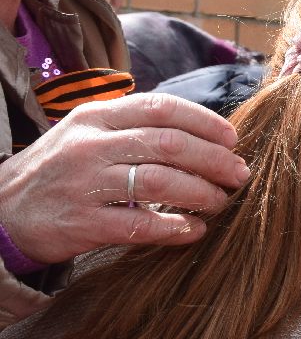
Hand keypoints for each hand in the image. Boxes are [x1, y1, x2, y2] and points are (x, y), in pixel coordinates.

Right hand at [0, 93, 247, 265]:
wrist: (0, 211)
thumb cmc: (58, 170)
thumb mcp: (86, 134)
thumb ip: (133, 128)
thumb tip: (202, 133)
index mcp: (95, 117)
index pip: (162, 108)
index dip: (205, 122)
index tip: (232, 139)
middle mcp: (90, 145)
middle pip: (169, 144)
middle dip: (214, 160)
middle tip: (239, 175)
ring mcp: (83, 184)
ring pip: (159, 181)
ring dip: (201, 193)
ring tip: (221, 202)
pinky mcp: (81, 223)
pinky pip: (139, 224)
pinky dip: (174, 228)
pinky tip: (194, 231)